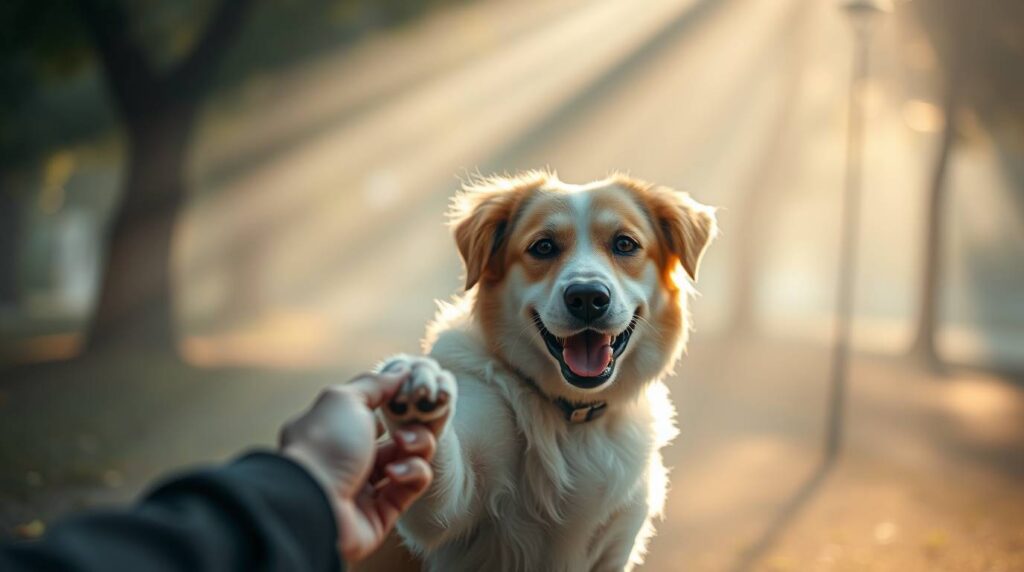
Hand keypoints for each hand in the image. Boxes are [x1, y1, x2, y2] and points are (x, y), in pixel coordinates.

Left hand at [279, 367, 436, 561]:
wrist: (314, 504)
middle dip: (412, 427)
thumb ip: (375, 384)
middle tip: (407, 426)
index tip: (414, 394)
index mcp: (333, 430)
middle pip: (398, 435)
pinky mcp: (384, 512)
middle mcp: (348, 458)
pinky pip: (413, 484)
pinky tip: (395, 472)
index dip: (396, 403)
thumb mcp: (346, 399)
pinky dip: (412, 472)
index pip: (373, 412)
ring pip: (410, 458)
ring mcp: (366, 487)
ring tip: (402, 445)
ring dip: (415, 446)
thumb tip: (401, 371)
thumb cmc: (324, 446)